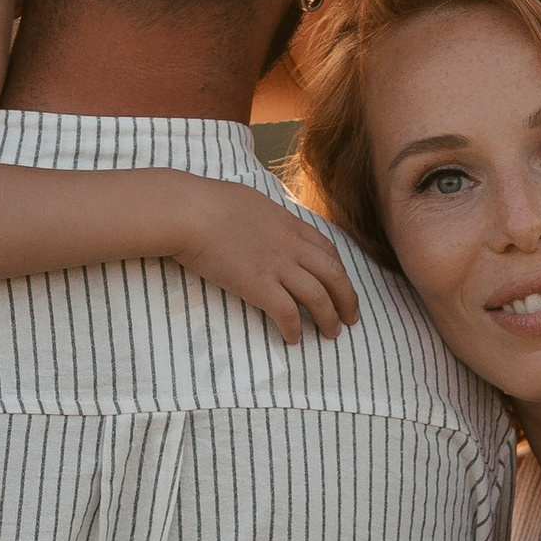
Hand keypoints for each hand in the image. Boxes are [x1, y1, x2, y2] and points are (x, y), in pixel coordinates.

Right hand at [176, 187, 359, 342]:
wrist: (190, 211)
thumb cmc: (209, 201)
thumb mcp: (251, 201)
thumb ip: (267, 217)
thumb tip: (266, 222)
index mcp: (290, 224)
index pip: (327, 250)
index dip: (339, 271)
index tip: (341, 285)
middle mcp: (291, 246)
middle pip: (334, 275)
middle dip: (348, 299)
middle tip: (351, 318)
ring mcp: (277, 266)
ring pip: (319, 296)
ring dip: (329, 318)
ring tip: (331, 334)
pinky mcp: (258, 285)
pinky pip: (287, 312)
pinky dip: (294, 328)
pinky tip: (292, 338)